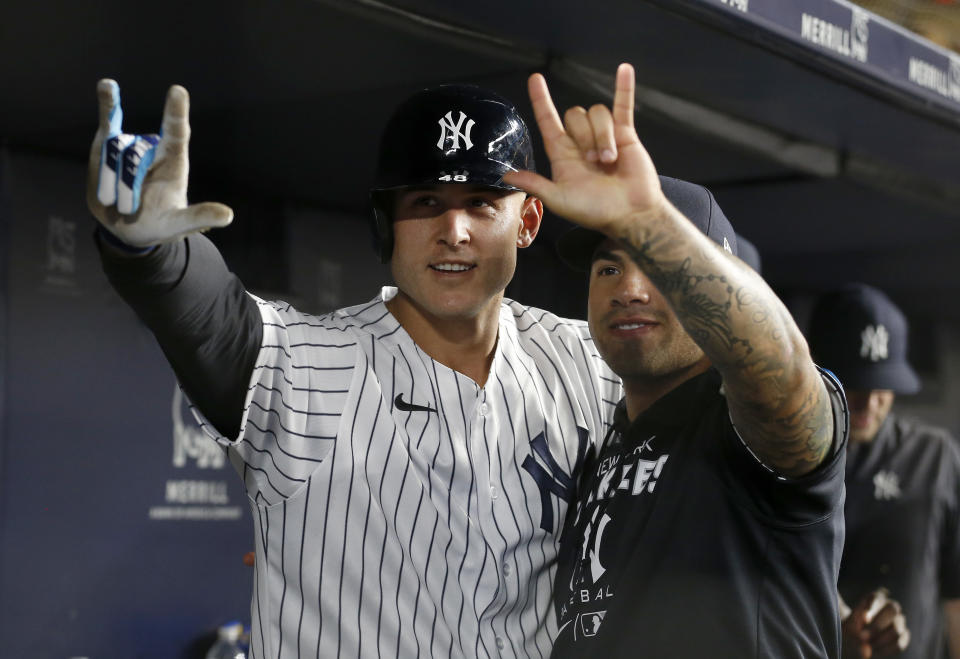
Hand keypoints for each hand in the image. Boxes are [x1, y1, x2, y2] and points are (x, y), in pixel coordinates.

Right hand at [86, 79, 232, 246]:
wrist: (127, 228)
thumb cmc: (160, 224)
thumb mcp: (180, 224)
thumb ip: (199, 217)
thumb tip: (228, 216)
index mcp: (174, 162)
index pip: (177, 134)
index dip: (176, 114)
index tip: (178, 92)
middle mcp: (154, 149)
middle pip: (134, 154)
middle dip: (125, 187)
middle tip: (128, 209)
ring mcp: (131, 146)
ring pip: (112, 153)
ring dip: (109, 184)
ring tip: (118, 202)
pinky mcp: (107, 146)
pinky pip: (108, 120)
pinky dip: (107, 103)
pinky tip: (107, 84)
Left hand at [502, 63, 664, 237]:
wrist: (629, 215)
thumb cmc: (595, 212)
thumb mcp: (559, 200)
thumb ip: (535, 185)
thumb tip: (505, 177)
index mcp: (563, 155)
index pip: (548, 122)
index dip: (541, 100)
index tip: (535, 79)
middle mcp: (581, 142)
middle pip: (574, 115)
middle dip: (584, 136)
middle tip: (593, 161)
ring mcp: (604, 136)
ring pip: (597, 114)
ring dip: (602, 136)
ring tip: (610, 160)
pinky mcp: (626, 134)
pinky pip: (623, 105)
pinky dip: (624, 87)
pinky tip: (624, 69)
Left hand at [842, 589, 909, 657]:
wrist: (854, 644)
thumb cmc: (850, 629)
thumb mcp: (848, 622)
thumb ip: (855, 618)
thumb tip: (866, 618)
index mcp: (875, 598)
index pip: (877, 595)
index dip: (872, 603)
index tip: (863, 617)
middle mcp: (890, 607)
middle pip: (893, 609)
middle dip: (877, 625)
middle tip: (862, 636)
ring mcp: (899, 622)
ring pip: (896, 629)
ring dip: (880, 639)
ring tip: (866, 645)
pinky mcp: (903, 638)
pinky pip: (899, 644)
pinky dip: (885, 649)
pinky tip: (874, 650)